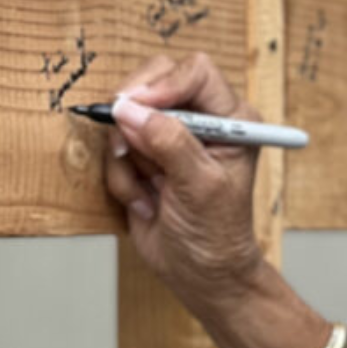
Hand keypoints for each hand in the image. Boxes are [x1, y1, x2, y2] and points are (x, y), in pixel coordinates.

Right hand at [104, 52, 265, 317]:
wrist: (201, 274)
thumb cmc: (217, 234)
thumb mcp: (200, 186)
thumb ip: (169, 143)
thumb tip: (131, 110)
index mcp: (231, 118)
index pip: (196, 73)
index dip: (164, 83)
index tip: (139, 107)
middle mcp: (201, 120)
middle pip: (154, 82)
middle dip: (136, 120)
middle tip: (130, 152)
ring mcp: (169, 138)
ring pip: (127, 120)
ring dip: (129, 161)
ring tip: (152, 193)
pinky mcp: (144, 158)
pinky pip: (115, 151)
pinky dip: (122, 180)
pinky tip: (146, 203)